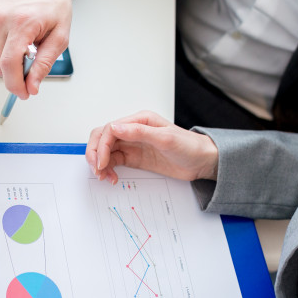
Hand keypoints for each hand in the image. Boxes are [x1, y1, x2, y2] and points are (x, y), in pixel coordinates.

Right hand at [0, 0, 75, 97]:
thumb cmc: (53, 4)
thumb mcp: (60, 37)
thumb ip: (44, 64)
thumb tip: (32, 86)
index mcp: (22, 23)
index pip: (8, 64)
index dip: (15, 85)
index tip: (23, 93)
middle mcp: (0, 18)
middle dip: (14, 72)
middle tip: (32, 63)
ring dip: (6, 61)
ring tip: (24, 47)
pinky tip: (14, 37)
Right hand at [86, 111, 218, 184]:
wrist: (202, 162)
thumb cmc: (189, 146)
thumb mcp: (165, 138)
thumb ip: (139, 133)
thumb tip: (114, 128)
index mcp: (139, 120)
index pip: (110, 129)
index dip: (101, 145)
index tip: (101, 162)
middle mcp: (133, 130)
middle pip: (103, 137)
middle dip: (95, 153)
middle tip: (97, 170)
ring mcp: (133, 144)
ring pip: (105, 150)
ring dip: (100, 163)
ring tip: (104, 177)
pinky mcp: (134, 157)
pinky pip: (114, 161)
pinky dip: (108, 169)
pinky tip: (112, 178)